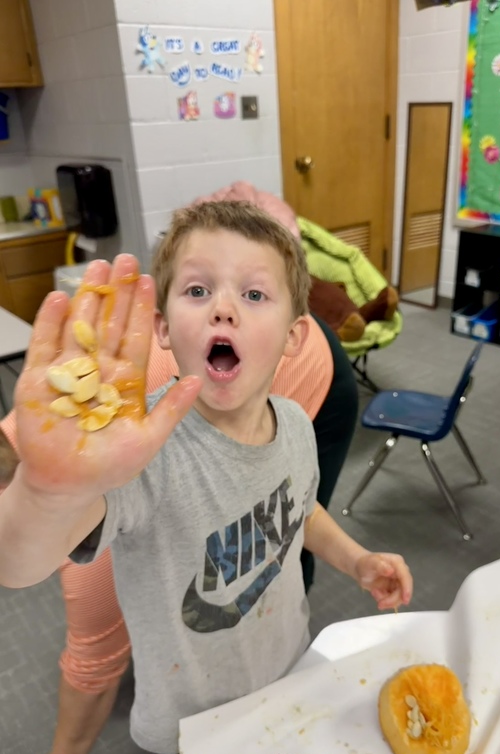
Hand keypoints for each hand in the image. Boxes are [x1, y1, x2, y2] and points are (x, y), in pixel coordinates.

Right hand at [14, 256, 200, 498]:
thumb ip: (173, 409)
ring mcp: (68, 372)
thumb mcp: (150, 438)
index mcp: (124, 379)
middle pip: (107, 323)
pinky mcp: (39, 381)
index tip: (148, 280)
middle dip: (116, 292)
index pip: (134, 336)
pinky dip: (50, 322)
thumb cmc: (110, 465)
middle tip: (124, 259)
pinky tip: (60, 298)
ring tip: (97, 268)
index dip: (140, 310)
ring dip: (87, 297)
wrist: (69, 486)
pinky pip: (45, 346)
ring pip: (78, 325)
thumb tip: (198, 380)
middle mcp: (97, 369)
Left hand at [355, 552, 412, 609]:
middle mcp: (400, 573)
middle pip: (403, 590)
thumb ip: (380, 566)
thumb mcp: (371, 563)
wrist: (360, 569)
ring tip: (374, 593)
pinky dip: (384, 600)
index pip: (406, 577)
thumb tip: (391, 571)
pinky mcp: (394, 590)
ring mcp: (397, 582)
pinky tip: (375, 593)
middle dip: (392, 600)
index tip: (405, 600)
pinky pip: (393, 600)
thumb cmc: (366, 563)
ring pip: (399, 598)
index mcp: (397, 563)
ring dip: (387, 601)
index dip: (407, 589)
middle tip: (380, 604)